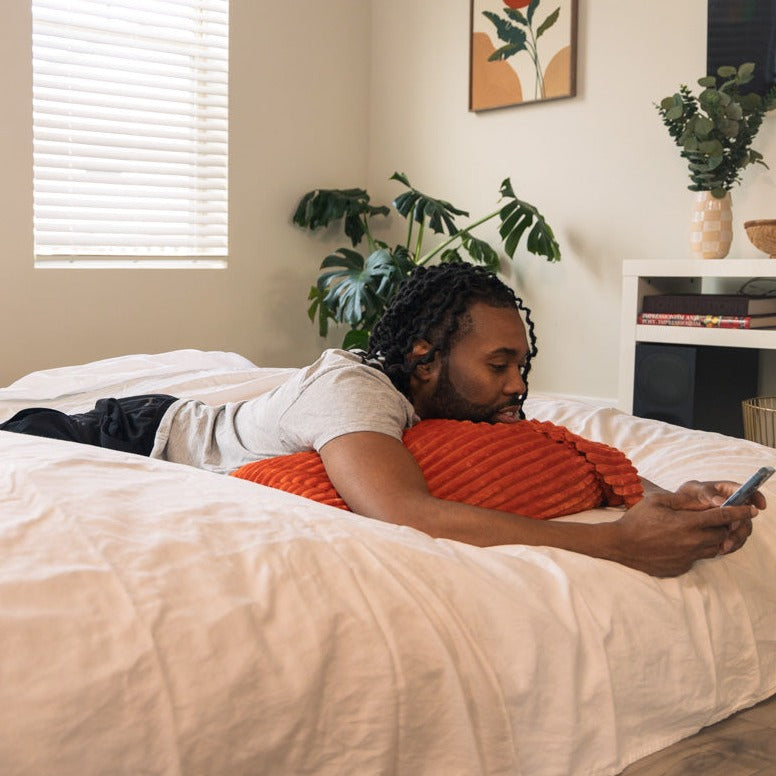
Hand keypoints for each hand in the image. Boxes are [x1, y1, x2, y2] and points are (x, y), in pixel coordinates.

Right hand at [612, 482, 758, 576]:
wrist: (619, 544)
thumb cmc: (637, 519)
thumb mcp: (658, 501)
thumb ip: (685, 501)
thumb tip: (708, 501)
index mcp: (687, 524)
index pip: (722, 517)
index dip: (739, 512)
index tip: (751, 509)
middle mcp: (691, 543)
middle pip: (721, 534)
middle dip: (723, 526)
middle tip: (716, 519)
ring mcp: (686, 558)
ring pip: (712, 549)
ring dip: (711, 539)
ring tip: (696, 530)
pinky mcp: (681, 568)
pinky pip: (696, 558)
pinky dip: (694, 549)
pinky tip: (678, 543)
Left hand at [674, 479, 763, 554]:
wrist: (674, 513)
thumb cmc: (684, 496)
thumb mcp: (692, 491)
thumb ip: (706, 494)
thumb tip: (720, 501)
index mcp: (727, 491)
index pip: (747, 492)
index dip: (756, 497)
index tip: (760, 506)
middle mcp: (732, 506)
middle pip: (747, 515)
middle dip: (742, 525)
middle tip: (731, 531)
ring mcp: (731, 520)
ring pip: (743, 530)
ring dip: (736, 538)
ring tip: (724, 546)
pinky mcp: (726, 532)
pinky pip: (735, 540)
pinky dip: (731, 545)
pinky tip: (721, 550)